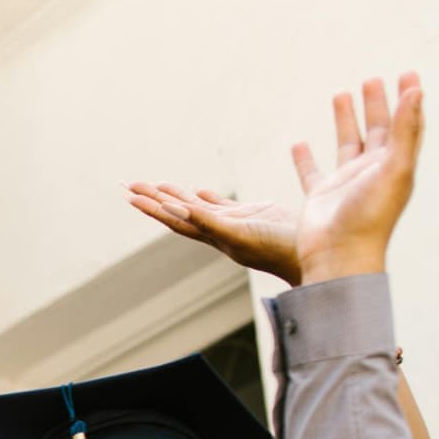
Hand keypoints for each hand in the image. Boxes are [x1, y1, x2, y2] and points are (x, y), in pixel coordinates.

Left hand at [125, 184, 300, 286]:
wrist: (310, 255)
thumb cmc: (277, 249)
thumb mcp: (240, 233)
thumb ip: (209, 222)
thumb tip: (177, 209)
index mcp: (211, 234)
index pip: (173, 217)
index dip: (150, 207)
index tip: (128, 194)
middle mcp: (217, 230)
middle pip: (178, 210)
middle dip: (154, 197)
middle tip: (129, 184)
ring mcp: (234, 223)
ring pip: (199, 206)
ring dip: (178, 195)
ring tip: (158, 184)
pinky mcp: (252, 216)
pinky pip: (223, 206)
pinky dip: (209, 198)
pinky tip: (201, 191)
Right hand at [292, 72, 422, 283]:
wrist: (340, 255)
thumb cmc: (371, 217)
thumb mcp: (394, 168)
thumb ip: (405, 130)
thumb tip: (416, 92)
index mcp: (396, 165)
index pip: (406, 125)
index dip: (408, 100)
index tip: (407, 76)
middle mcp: (373, 172)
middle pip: (379, 130)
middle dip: (377, 104)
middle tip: (372, 80)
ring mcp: (347, 184)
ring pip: (348, 144)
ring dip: (346, 120)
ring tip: (340, 95)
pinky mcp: (322, 196)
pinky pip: (312, 171)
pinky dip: (306, 158)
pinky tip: (299, 144)